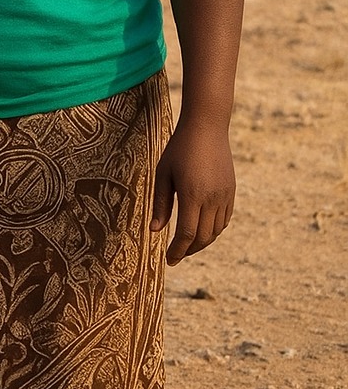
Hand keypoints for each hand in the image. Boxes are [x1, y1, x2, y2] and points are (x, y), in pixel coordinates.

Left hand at [151, 119, 234, 264]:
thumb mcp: (163, 173)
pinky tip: (201, 230)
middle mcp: (212, 199)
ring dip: (201, 242)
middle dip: (189, 250)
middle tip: (175, 256)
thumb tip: (155, 231)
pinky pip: (224, 220)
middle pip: (202, 236)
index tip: (169, 261)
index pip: (186, 233)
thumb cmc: (178, 149)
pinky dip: (213, 230)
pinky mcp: (231, 192)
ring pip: (215, 231)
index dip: (178, 250)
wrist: (207, 128)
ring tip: (186, 245)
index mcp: (192, 195)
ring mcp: (225, 196)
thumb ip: (160, 203)